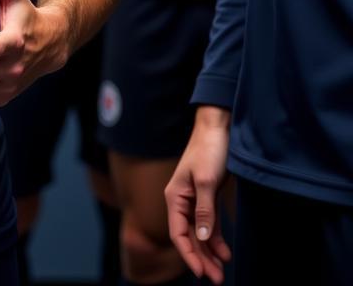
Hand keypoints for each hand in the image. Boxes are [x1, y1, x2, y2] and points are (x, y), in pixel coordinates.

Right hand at [165, 107, 232, 283]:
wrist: (218, 129)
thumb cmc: (209, 151)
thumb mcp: (207, 181)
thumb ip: (204, 211)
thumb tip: (203, 239)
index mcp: (175, 196)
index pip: (178, 233)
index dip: (189, 255)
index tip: (202, 274)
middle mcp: (182, 200)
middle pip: (189, 236)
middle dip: (201, 258)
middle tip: (217, 279)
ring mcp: (194, 199)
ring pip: (199, 233)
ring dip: (209, 253)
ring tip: (222, 271)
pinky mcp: (207, 197)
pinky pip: (209, 224)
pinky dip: (216, 239)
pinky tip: (225, 252)